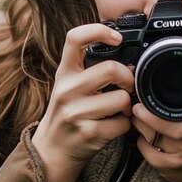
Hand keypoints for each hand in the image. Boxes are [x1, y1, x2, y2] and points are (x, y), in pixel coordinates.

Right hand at [31, 24, 134, 181]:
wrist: (52, 151)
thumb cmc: (68, 113)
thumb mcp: (69, 85)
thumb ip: (90, 69)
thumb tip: (128, 60)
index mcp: (64, 72)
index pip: (75, 38)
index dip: (98, 31)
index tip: (116, 38)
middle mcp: (67, 89)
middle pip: (110, 69)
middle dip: (128, 77)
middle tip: (126, 85)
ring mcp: (76, 112)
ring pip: (122, 98)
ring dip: (128, 105)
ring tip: (119, 109)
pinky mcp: (88, 133)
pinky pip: (123, 123)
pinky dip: (125, 124)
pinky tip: (114, 124)